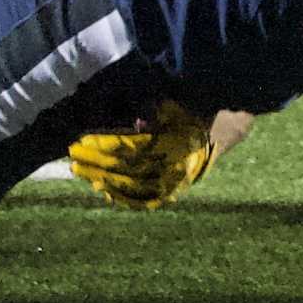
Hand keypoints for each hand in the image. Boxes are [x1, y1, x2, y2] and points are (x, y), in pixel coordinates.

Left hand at [65, 100, 217, 209]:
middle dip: (97, 165)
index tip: (82, 143)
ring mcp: (176, 181)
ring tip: (83, 175)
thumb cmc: (200, 108)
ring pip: (135, 189)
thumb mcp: (180, 102)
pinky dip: (127, 199)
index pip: (131, 149)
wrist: (229, 126)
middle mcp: (176, 166)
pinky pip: (148, 199)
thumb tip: (137, 123)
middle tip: (74, 160)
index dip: (104, 146)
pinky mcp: (176, 188)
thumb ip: (158, 109)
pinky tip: (108, 195)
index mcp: (177, 144)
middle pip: (128, 171)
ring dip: (106, 182)